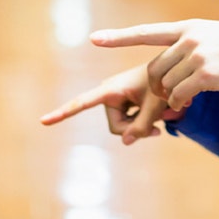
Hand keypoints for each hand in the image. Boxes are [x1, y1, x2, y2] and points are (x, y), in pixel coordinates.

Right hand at [39, 63, 184, 144]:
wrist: (175, 75)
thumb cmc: (165, 86)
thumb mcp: (156, 107)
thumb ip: (142, 126)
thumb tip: (126, 143)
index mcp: (111, 89)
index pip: (82, 103)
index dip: (63, 113)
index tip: (43, 121)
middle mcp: (110, 93)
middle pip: (116, 126)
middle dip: (135, 131)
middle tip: (157, 130)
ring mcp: (117, 100)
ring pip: (123, 128)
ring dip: (142, 128)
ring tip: (161, 119)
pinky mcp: (125, 104)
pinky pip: (129, 124)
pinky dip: (143, 124)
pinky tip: (158, 119)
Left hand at [91, 20, 218, 110]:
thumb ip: (195, 46)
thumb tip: (177, 68)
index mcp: (190, 27)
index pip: (148, 33)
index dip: (119, 37)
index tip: (94, 39)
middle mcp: (190, 38)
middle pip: (155, 70)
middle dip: (158, 89)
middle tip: (173, 98)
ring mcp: (197, 56)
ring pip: (166, 86)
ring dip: (173, 98)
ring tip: (190, 98)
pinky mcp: (206, 75)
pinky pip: (180, 97)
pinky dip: (182, 104)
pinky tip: (194, 102)